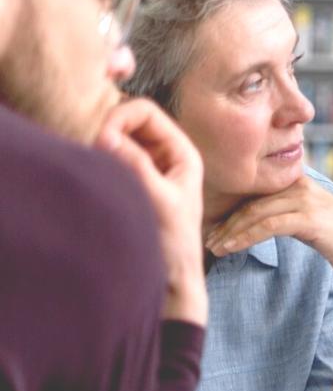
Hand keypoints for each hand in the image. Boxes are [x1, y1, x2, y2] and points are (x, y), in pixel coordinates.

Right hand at [94, 99, 206, 324]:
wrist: (173, 279)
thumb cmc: (173, 243)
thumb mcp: (157, 200)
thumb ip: (134, 166)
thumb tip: (105, 134)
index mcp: (182, 153)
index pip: (145, 111)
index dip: (120, 117)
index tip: (100, 139)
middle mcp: (166, 155)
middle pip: (128, 120)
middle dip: (107, 129)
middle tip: (91, 153)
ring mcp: (148, 169)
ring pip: (117, 139)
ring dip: (101, 146)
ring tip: (93, 166)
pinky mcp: (132, 184)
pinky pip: (110, 159)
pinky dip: (99, 161)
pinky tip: (94, 176)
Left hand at [204, 175, 332, 284]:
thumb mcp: (306, 217)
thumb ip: (284, 211)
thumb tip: (254, 221)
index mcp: (297, 181)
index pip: (255, 194)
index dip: (231, 211)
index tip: (214, 229)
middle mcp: (299, 186)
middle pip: (250, 203)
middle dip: (225, 224)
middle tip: (208, 241)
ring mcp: (304, 200)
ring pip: (254, 214)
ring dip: (230, 232)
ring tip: (214, 248)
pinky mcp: (307, 218)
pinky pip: (267, 226)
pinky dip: (245, 238)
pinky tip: (231, 248)